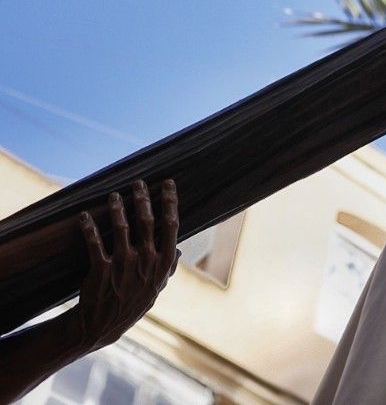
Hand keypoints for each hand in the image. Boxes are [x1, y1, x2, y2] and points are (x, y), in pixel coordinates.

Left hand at [70, 180, 179, 351]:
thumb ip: (167, 270)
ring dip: (117, 208)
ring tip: (113, 195)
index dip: (170, 202)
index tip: (167, 184)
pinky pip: (95, 243)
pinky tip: (84, 216)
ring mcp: (123, 265)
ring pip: (121, 228)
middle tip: (138, 182)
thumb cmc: (131, 305)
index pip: (171, 226)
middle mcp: (146, 261)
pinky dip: (89, 228)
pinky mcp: (101, 269)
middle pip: (146, 222)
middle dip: (143, 198)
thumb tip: (178, 251)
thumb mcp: (156, 290)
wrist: (102, 326)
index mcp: (163, 264)